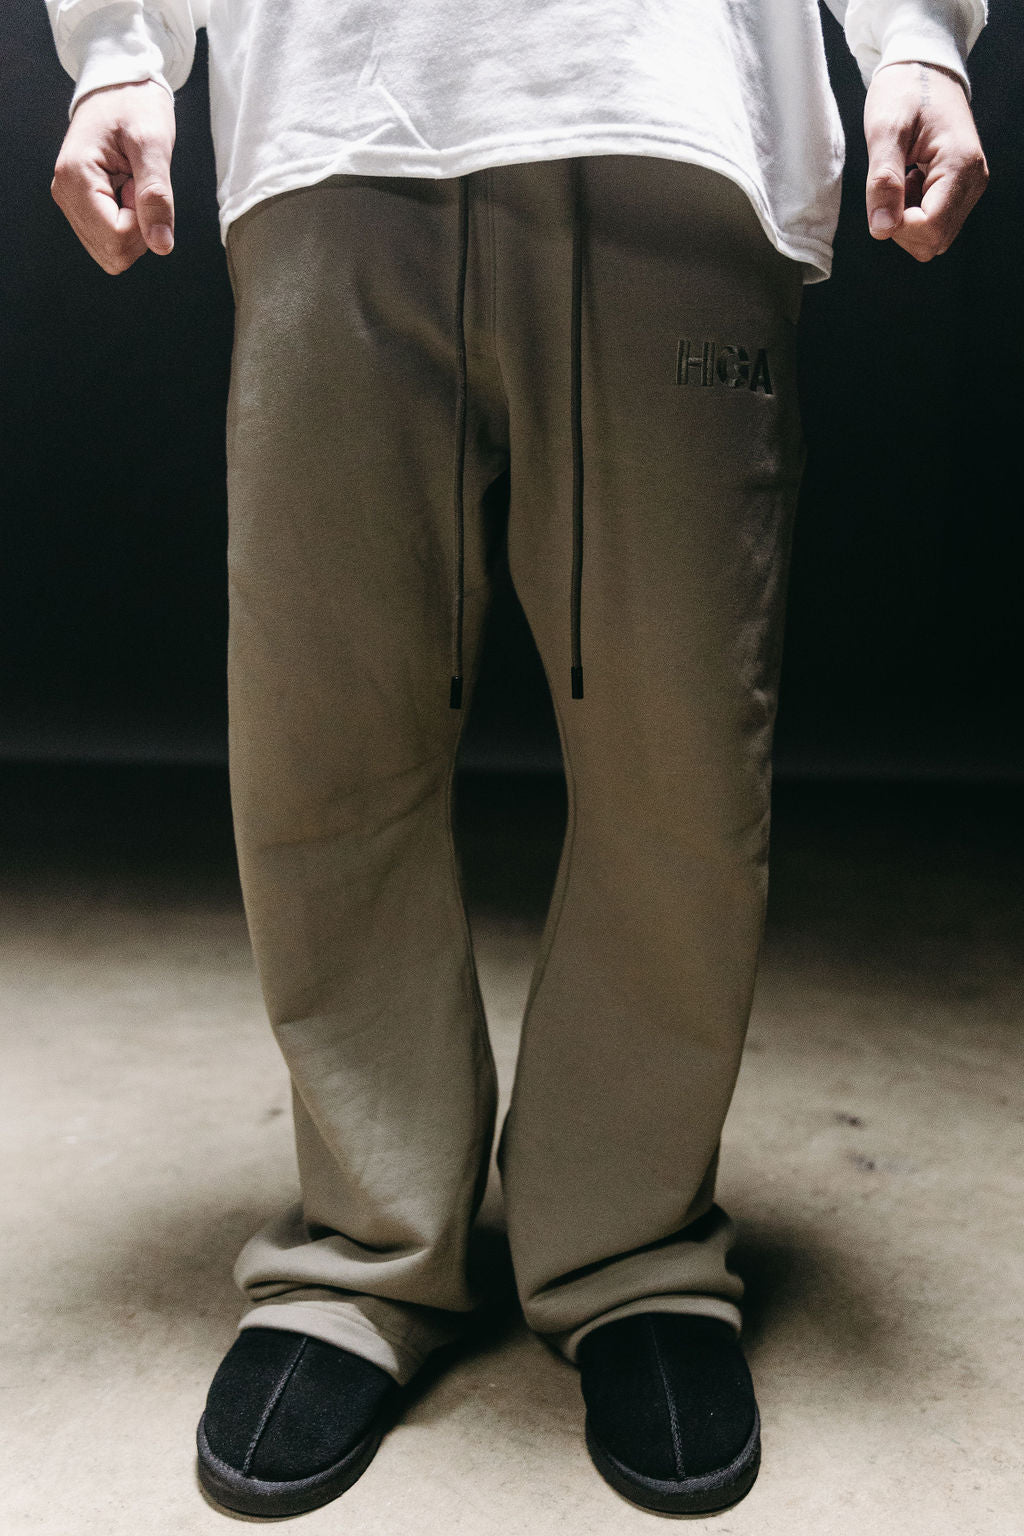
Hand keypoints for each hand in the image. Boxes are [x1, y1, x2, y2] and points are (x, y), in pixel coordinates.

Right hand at [51, 80, 175, 274]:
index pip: (117, 239)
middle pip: (114, 253)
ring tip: (131, 182)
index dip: (143, 223)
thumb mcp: (153, 143)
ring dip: (134, 226)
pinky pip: (111, 239)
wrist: (119, 86)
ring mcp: (71, 202)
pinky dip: (128, 223)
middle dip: (139, 229)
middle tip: (137, 183)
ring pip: (112, 251)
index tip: (141, 183)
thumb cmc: (135, 105)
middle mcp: (65, 194)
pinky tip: (126, 189)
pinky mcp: (80, 206)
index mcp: (75, 178)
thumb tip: (161, 246)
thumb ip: (156, 195)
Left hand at [863, 61, 987, 261]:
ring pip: (934, 236)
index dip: (898, 226)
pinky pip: (935, 221)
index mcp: (960, 166)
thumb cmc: (905, 89)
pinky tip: (909, 180)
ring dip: (907, 219)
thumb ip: (883, 180)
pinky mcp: (962, 188)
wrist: (925, 67)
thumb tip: (882, 229)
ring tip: (902, 177)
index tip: (883, 195)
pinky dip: (914, 211)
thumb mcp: (885, 129)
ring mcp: (970, 186)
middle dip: (902, 226)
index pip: (930, 229)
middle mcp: (973, 181)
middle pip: (934, 241)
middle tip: (891, 185)